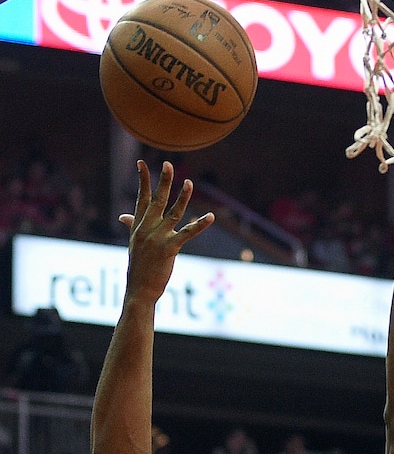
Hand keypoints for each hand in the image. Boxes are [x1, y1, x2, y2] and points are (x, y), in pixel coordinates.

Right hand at [120, 160, 213, 304]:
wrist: (139, 290)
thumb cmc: (138, 268)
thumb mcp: (133, 244)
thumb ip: (132, 226)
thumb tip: (122, 216)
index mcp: (138, 226)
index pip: (141, 198)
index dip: (143, 180)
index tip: (141, 163)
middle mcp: (147, 229)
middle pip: (157, 200)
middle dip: (163, 181)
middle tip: (168, 164)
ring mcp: (157, 238)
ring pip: (173, 213)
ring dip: (183, 197)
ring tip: (189, 183)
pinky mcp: (169, 248)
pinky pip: (187, 233)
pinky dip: (200, 224)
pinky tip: (210, 216)